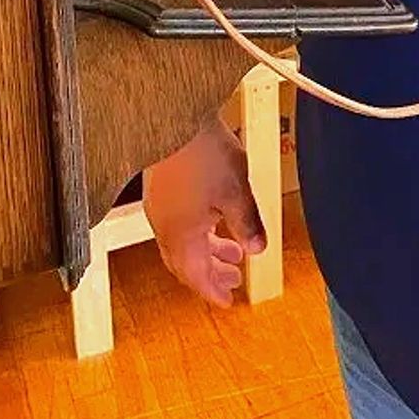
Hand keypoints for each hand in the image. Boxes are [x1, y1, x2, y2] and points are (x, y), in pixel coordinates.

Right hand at [142, 118, 266, 306]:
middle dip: (211, 274)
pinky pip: (177, 223)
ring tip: (233, 250)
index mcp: (181, 237)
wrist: (174, 116)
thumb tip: (258, 249)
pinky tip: (214, 218)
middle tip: (234, 279)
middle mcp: (164, 227)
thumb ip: (248, 224)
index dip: (213, 291)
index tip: (227, 302)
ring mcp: (159, 207)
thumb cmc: (205, 154)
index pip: (196, 276)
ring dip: (207, 251)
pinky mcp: (160, 188)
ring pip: (182, 242)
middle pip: (186, 263)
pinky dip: (198, 231)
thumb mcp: (237, 193)